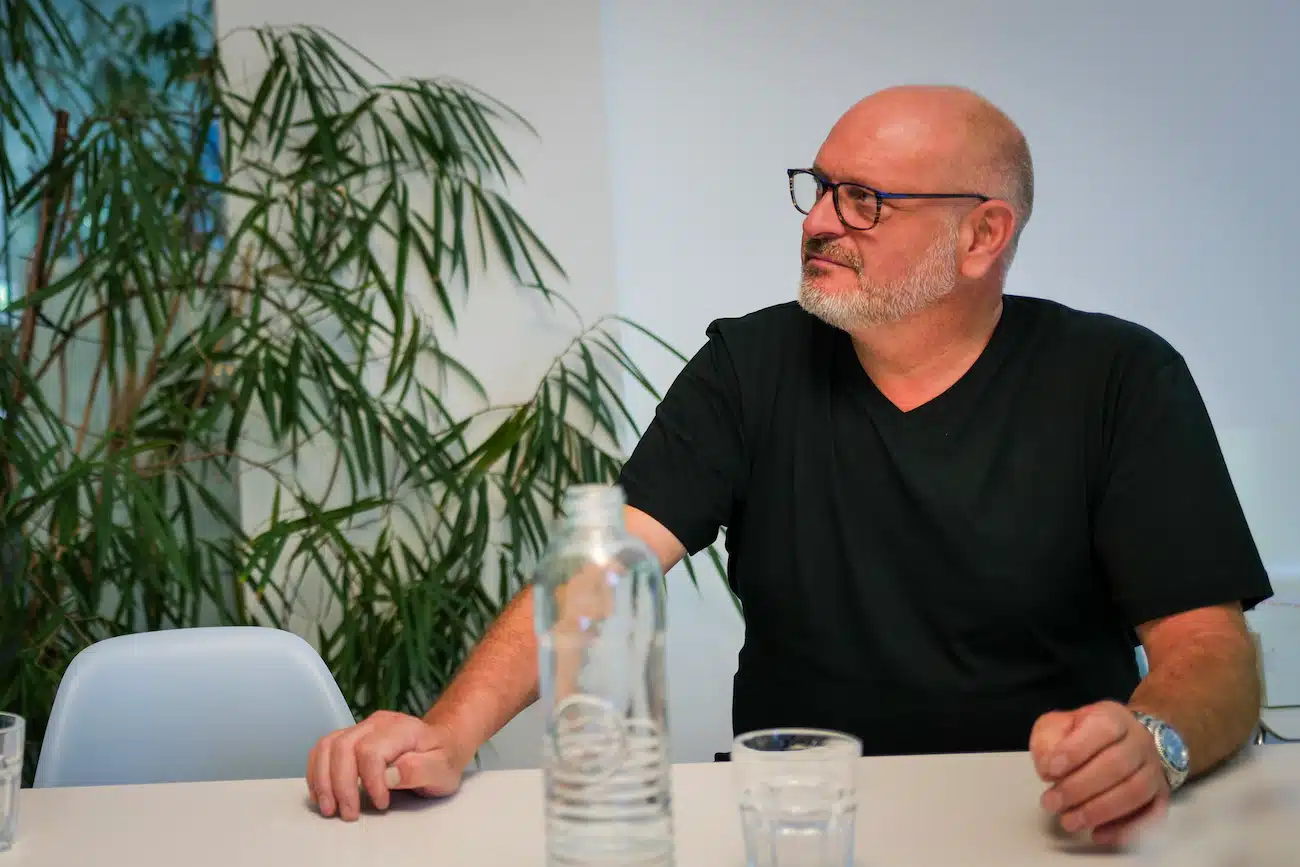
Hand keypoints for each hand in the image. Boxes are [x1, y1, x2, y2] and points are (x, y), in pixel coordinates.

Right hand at [306, 710, 466, 820]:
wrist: (442, 743)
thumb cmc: (442, 758)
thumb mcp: (442, 769)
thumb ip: (418, 770)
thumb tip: (389, 775)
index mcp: (401, 728)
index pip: (371, 750)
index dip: (370, 781)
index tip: (381, 803)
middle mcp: (377, 723)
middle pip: (343, 747)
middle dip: (341, 785)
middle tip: (349, 813)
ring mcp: (361, 728)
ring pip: (328, 746)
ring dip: (323, 779)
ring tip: (330, 808)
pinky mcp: (350, 737)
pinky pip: (323, 748)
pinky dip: (317, 772)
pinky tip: (322, 793)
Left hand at [1029, 701, 1169, 846]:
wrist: (1125, 739)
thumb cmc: (1084, 733)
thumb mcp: (1058, 725)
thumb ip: (1048, 741)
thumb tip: (1047, 770)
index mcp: (1113, 717)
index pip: (1102, 728)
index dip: (1076, 750)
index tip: (1050, 770)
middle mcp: (1140, 741)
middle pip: (1117, 765)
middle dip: (1080, 788)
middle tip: (1051, 803)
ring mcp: (1154, 769)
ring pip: (1135, 791)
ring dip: (1099, 811)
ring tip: (1069, 821)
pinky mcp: (1161, 795)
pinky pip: (1151, 815)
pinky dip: (1126, 829)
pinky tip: (1098, 835)